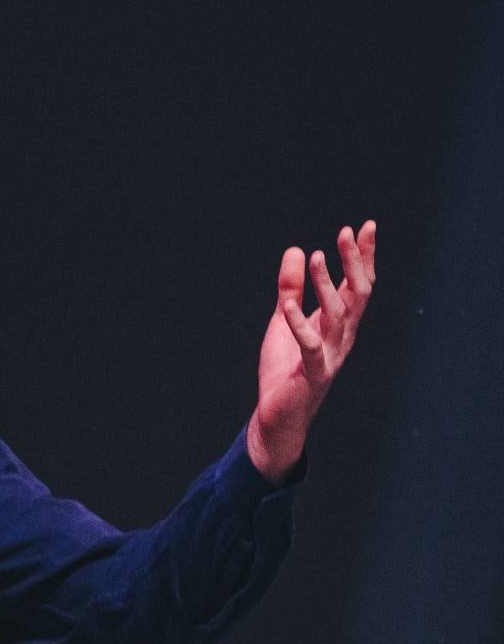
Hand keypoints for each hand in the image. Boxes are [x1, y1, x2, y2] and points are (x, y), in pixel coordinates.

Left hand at [247, 220, 376, 483]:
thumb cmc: (285, 369)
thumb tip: (297, 249)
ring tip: (316, 256)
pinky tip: (287, 304)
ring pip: (337, 315)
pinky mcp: (312, 373)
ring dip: (326, 285)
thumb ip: (291, 289)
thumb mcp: (284, 320)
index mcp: (339, 324)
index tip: (366, 226)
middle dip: (354, 263)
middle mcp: (342, 338)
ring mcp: (330, 356)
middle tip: (347, 232)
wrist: (278, 417)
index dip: (363, 257)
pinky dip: (299, 324)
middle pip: (356, 295)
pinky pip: (309, 345)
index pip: (357, 285)